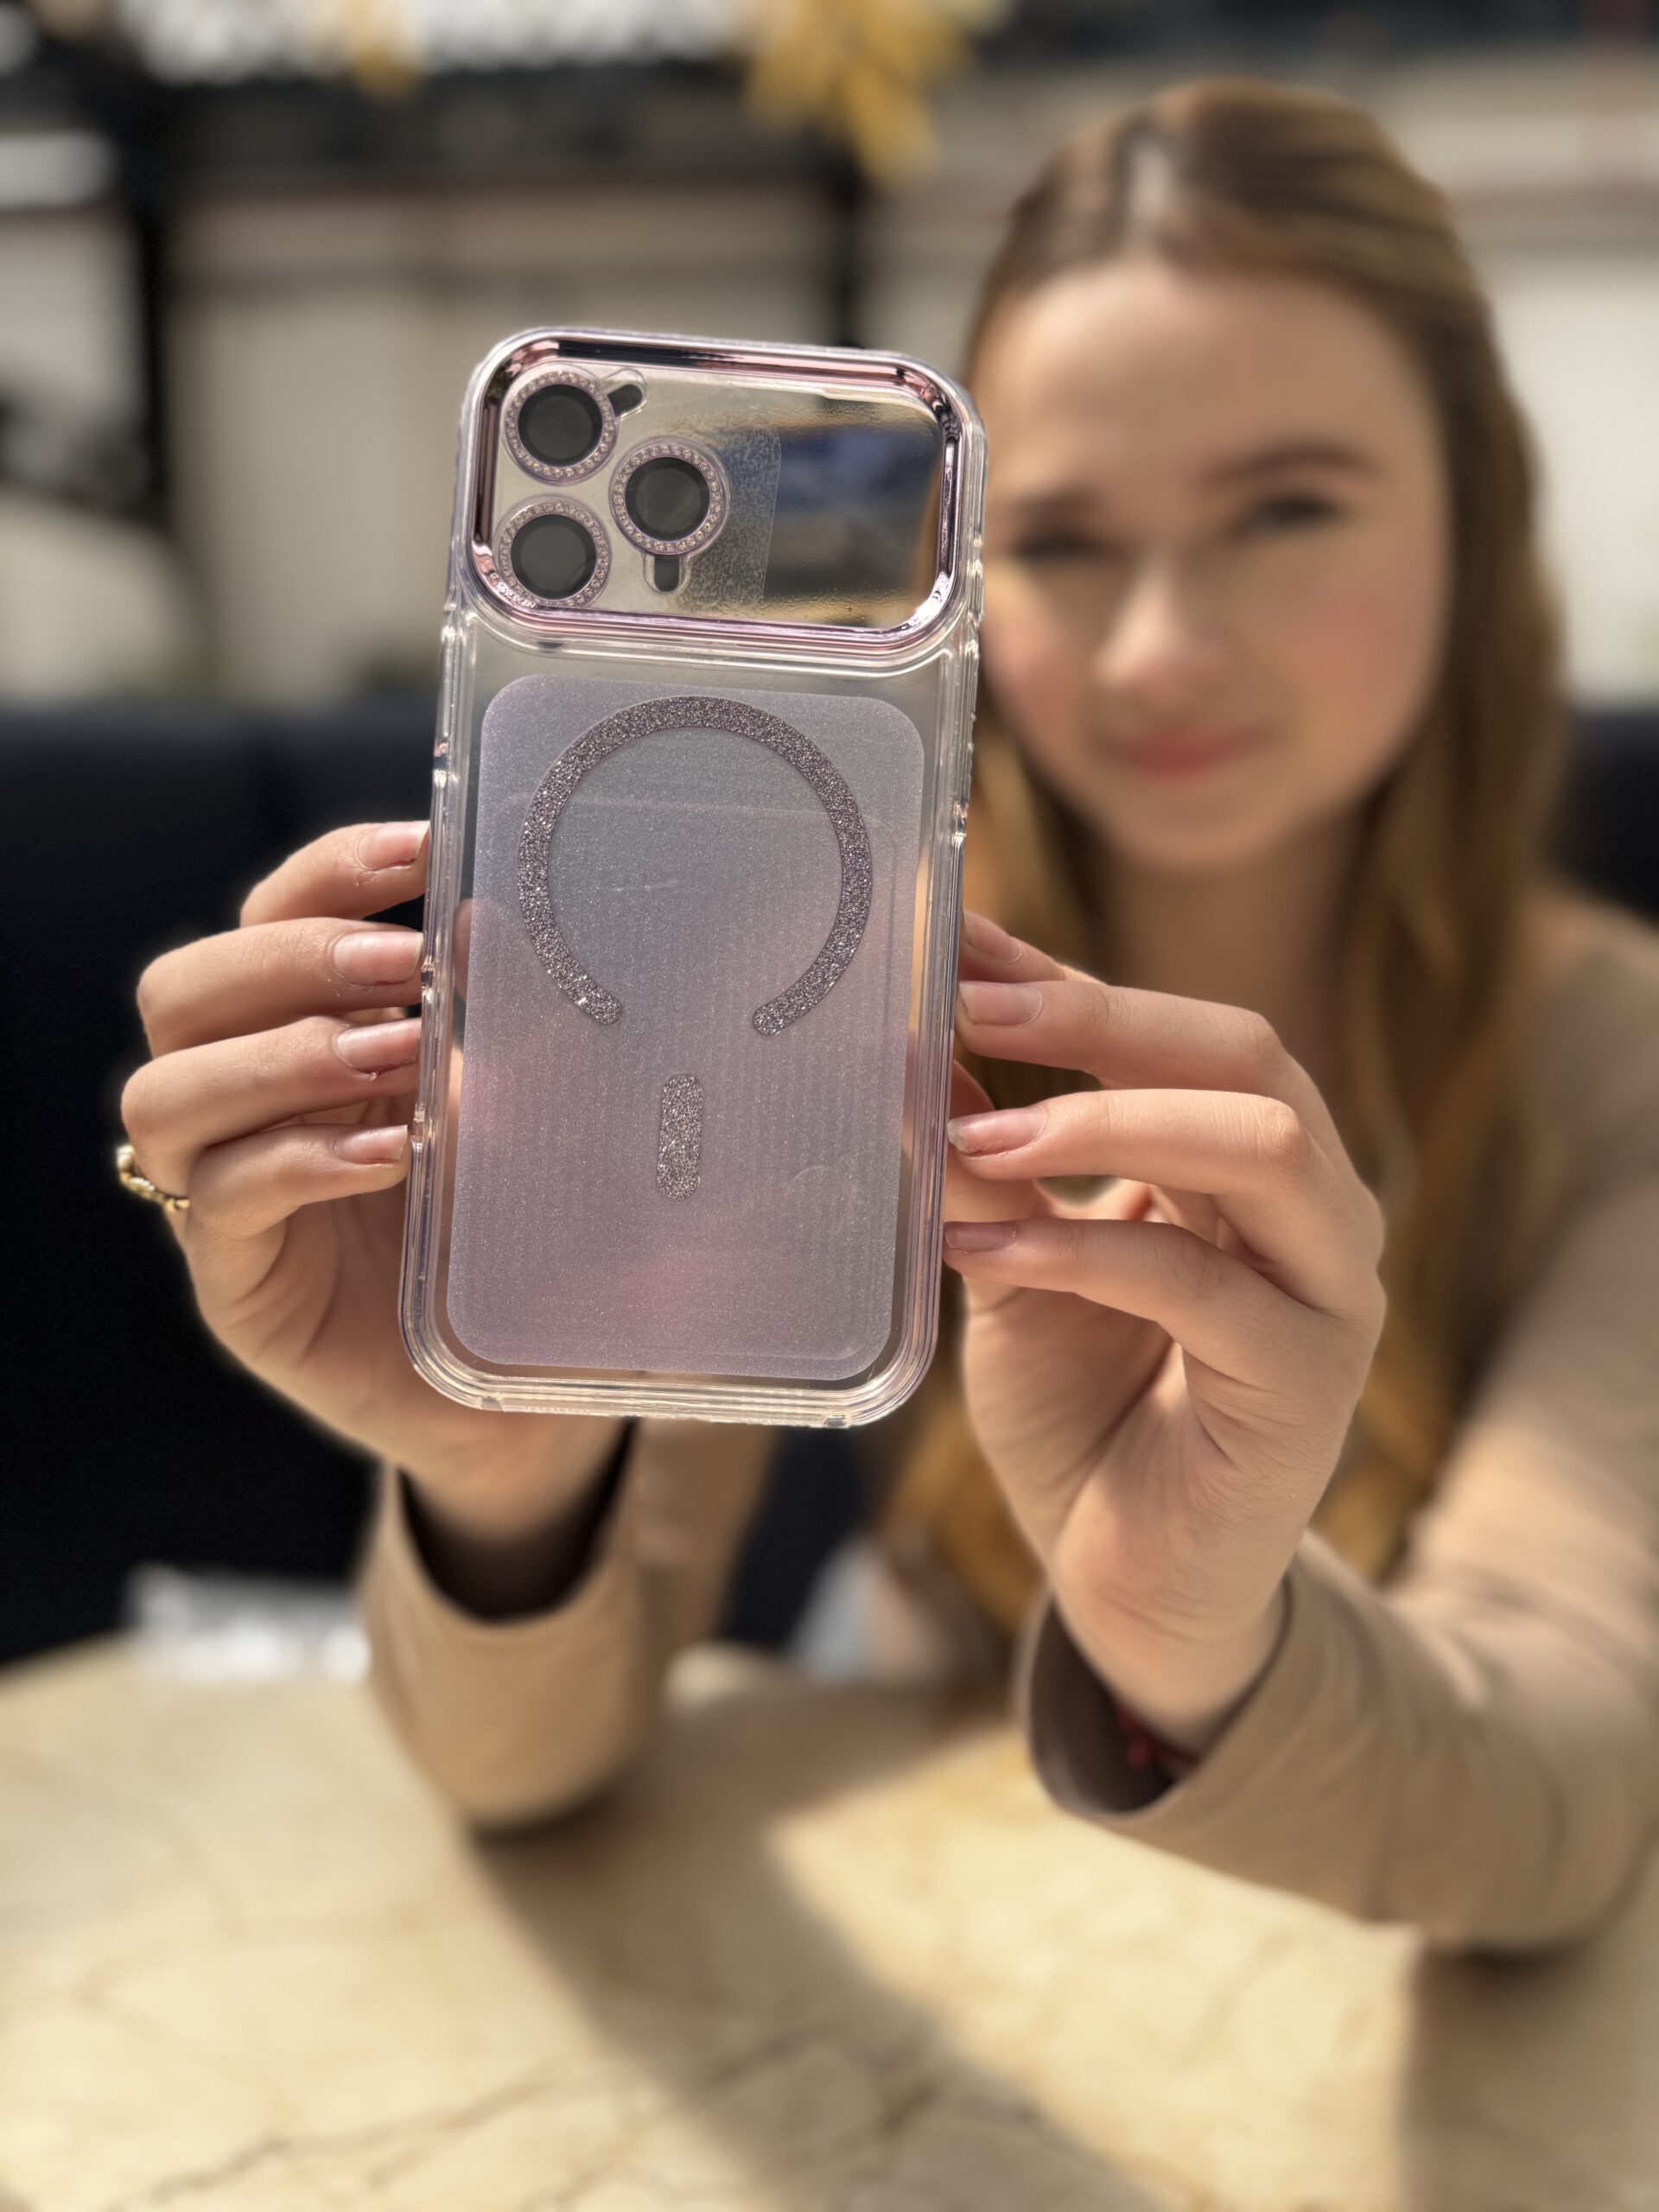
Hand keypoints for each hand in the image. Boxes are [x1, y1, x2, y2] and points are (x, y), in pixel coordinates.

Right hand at [122, 822, 624, 1588]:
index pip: (269, 917)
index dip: (331, 871)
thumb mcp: (536, 1112)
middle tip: (403, 967)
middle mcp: (244, 1103)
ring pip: (166, 1092)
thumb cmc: (520, 1232)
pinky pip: (221, 1201)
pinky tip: (388, 1154)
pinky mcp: (236, 1283)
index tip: (425, 845)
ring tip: (400, 1057)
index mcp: (305, 1032)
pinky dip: (301, 1160)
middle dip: (290, 958)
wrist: (520, 1394)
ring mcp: (223, 1194)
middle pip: (182, 990)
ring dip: (283, 1054)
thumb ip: (522, 1027)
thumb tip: (518, 924)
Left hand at [941, 912, 1386, 1750]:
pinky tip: (984, 1247)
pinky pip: (1202, 1285)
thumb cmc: (1080, 1410)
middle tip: (971, 1007)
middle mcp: (1314, 1209)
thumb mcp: (1017, 1261)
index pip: (1177, 1032)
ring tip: (980, 1137)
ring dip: (1109, 1120)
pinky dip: (1081, 1251)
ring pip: (1262, 1144)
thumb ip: (992, 1165)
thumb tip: (920, 1046)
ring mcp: (1329, 1293)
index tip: (956, 938)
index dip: (1066, 977)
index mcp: (1253, 1163)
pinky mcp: (1308, 1385)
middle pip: (1247, 1053)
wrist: (1127, 1581)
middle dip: (1102, 1016)